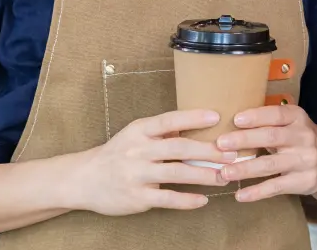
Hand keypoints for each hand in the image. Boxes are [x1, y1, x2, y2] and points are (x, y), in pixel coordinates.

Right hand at [68, 109, 230, 215]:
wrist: (83, 179)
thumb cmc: (118, 153)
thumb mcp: (136, 134)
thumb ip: (163, 131)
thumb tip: (200, 125)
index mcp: (140, 131)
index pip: (169, 120)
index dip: (193, 117)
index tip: (216, 116)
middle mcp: (138, 151)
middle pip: (179, 148)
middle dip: (208, 151)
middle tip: (233, 153)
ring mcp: (136, 175)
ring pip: (177, 174)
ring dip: (204, 175)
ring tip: (224, 176)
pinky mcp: (137, 197)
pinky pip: (167, 199)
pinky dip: (187, 200)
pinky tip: (203, 200)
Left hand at [215, 104, 316, 201]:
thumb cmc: (300, 138)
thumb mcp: (292, 123)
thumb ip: (268, 122)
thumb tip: (229, 122)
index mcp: (298, 118)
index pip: (277, 115)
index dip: (257, 116)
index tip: (236, 119)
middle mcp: (303, 137)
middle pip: (272, 138)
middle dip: (245, 140)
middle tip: (220, 144)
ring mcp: (304, 160)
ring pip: (271, 165)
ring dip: (246, 169)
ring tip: (224, 172)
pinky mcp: (302, 181)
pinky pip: (276, 187)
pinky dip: (257, 192)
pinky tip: (240, 195)